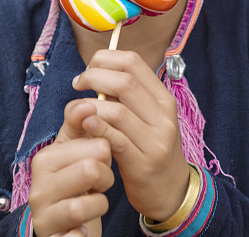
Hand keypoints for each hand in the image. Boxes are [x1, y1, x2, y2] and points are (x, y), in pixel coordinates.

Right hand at [29, 100, 114, 236]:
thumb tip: (84, 104)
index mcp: (46, 158)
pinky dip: (82, 232)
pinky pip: (76, 234)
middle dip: (105, 177)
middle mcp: (39, 186)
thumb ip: (80, 125)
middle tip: (96, 183)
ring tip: (91, 201)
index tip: (97, 160)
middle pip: (93, 169)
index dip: (106, 154)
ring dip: (99, 203)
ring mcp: (43, 215)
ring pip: (90, 203)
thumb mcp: (76, 151)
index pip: (97, 146)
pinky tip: (81, 229)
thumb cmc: (76, 181)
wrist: (66, 224)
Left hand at [73, 49, 190, 220]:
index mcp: (164, 98)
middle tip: (78, 84)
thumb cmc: (151, 149)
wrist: (171, 190)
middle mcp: (164, 115)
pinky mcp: (143, 162)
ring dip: (89, 106)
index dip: (106, 58)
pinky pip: (115, 139)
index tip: (89, 67)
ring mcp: (156, 140)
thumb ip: (127, 98)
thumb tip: (96, 72)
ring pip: (117, 111)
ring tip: (77, 109)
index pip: (134, 62)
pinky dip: (96, 128)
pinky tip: (85, 125)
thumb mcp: (148, 118)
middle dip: (93, 77)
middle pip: (124, 82)